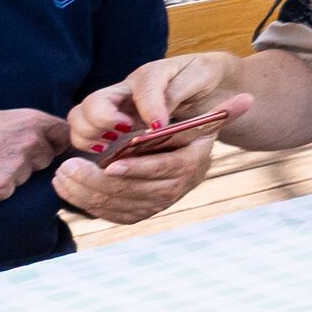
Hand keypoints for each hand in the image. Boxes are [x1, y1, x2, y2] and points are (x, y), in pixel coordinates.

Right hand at [0, 106, 69, 203]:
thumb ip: (19, 126)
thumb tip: (39, 132)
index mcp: (29, 120)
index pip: (64, 134)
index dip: (55, 143)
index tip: (46, 148)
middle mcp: (29, 141)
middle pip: (46, 158)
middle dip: (29, 161)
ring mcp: (16, 166)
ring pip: (25, 177)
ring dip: (9, 176)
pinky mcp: (1, 187)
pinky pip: (6, 193)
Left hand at [56, 102, 240, 225]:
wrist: (183, 151)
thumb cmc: (188, 127)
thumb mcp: (204, 116)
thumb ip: (224, 109)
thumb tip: (248, 98)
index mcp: (192, 165)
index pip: (164, 171)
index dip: (137, 169)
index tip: (109, 163)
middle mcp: (176, 189)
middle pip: (134, 192)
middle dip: (98, 182)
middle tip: (70, 166)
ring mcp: (154, 204)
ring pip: (116, 204)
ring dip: (85, 192)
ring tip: (63, 174)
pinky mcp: (135, 213)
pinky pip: (108, 213)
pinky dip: (84, 202)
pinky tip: (65, 187)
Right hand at [66, 50, 253, 151]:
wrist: (205, 80)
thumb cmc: (203, 76)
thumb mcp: (201, 76)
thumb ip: (178, 93)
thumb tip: (156, 121)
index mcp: (151, 75)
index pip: (142, 88)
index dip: (149, 109)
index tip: (160, 126)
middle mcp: (125, 90)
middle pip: (92, 102)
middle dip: (101, 120)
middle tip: (124, 132)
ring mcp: (114, 107)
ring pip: (80, 117)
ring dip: (88, 134)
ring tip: (108, 145)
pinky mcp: (110, 123)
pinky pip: (83, 131)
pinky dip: (86, 143)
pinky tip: (103, 152)